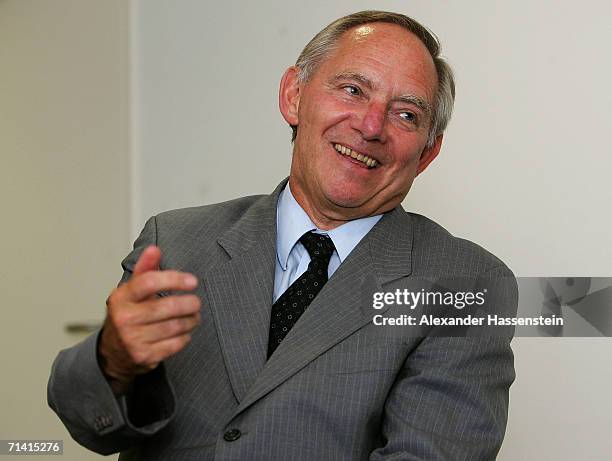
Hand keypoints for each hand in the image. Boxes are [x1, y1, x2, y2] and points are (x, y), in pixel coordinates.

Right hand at [98, 245, 200, 393]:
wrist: (113, 353)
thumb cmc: (128, 315)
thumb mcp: (131, 291)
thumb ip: (145, 269)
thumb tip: (154, 249)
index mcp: (121, 298)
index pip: (149, 282)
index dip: (174, 279)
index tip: (192, 281)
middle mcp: (124, 318)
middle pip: (167, 306)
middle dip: (189, 303)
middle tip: (196, 302)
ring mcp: (133, 340)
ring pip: (175, 326)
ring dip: (191, 320)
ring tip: (194, 316)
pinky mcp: (144, 356)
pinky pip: (175, 344)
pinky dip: (185, 336)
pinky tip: (185, 331)